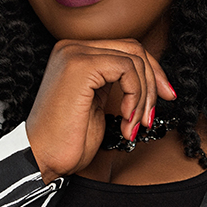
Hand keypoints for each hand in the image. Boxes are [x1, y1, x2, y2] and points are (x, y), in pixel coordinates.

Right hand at [25, 39, 175, 182]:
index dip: (152, 72)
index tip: (165, 97)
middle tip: (151, 115)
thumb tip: (153, 76)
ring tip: (134, 124)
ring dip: (143, 97)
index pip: (126, 49)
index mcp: (75, 54)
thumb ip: (116, 83)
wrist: (42, 159)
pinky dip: (135, 97)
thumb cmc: (68, 139)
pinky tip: (126, 120)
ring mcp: (75, 54)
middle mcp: (72, 47)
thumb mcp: (99, 103)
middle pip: (133, 49)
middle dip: (153, 82)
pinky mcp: (80, 67)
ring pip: (134, 60)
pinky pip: (127, 69)